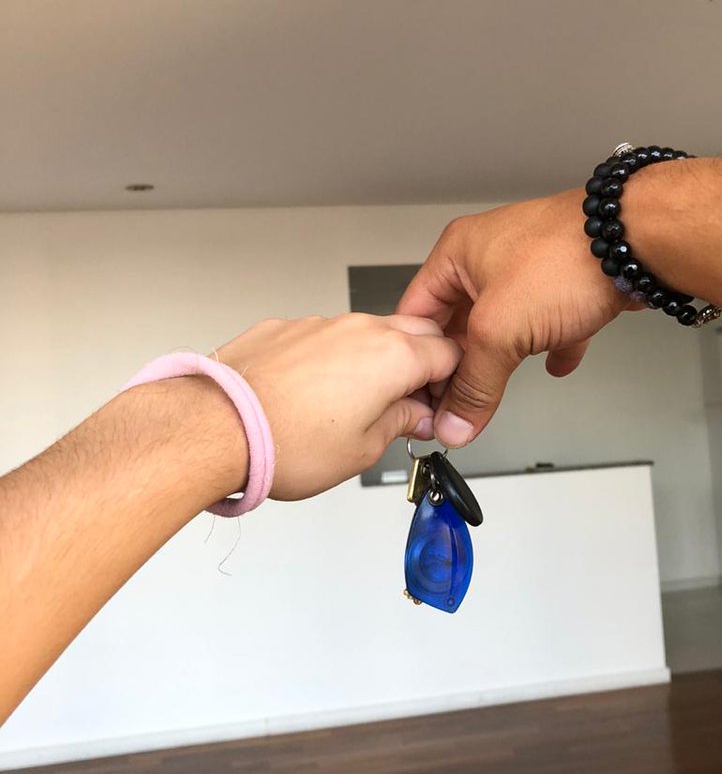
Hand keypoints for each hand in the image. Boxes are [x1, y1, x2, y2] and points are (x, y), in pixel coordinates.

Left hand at [216, 314, 461, 498]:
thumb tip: (414, 416)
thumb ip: (400, 423)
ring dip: (374, 361)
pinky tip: (313, 394)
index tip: (439, 408)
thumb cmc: (285, 442)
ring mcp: (319, 323)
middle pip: (415, 333)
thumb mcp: (363, 450)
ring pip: (366, 332)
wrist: (217, 427)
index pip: (449, 353)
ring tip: (355, 404)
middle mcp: (359, 329)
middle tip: (409, 405)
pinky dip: (330, 359)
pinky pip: (324, 336)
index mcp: (392, 357)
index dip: (452, 384)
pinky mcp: (285, 327)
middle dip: (422, 364)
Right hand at [397, 190, 632, 446]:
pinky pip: (548, 322)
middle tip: (458, 405)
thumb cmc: (567, 258)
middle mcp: (489, 256)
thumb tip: (455, 421)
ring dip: (502, 358)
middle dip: (462, 365)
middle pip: (459, 323)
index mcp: (458, 254)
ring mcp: (530, 268)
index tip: (422, 398)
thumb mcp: (501, 330)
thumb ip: (474, 383)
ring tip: (495, 392)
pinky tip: (555, 364)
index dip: (417, 358)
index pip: (417, 313)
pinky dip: (548, 346)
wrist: (637, 241)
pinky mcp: (566, 282)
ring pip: (505, 324)